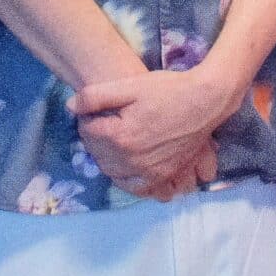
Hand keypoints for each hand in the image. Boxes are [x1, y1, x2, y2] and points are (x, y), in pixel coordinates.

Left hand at [71, 68, 232, 200]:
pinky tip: (129, 167)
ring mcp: (151, 173)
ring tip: (114, 143)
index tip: (93, 111)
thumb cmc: (168, 90)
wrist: (206, 101)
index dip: (86, 119)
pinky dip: (130, 181)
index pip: (88, 133)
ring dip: (108, 160)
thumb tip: (70, 108)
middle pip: (99, 155)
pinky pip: (140, 190)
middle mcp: (133, 161)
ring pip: (115, 174)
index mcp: (121, 137)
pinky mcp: (165, 176)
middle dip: (95, 140)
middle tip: (102, 125)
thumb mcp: (130, 86)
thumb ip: (95, 96)